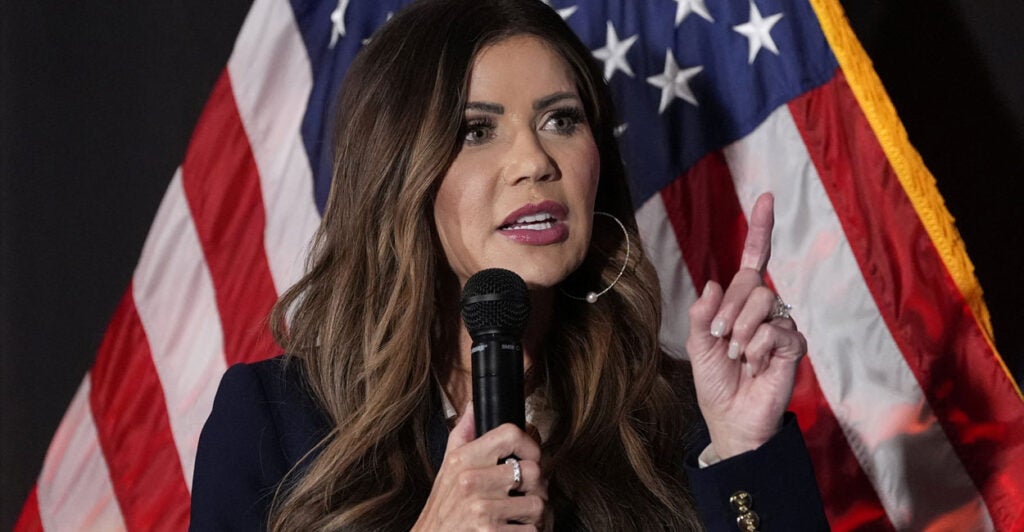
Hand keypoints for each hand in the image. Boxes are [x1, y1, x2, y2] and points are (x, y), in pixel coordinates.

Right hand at [412, 403, 547, 530]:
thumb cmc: (443, 509)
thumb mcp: (447, 468)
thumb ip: (463, 435)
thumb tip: (473, 405)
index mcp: (463, 460)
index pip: (510, 434)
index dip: (529, 445)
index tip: (530, 457)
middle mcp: (471, 482)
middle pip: (533, 471)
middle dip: (536, 487)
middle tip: (526, 494)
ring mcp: (482, 510)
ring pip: (537, 503)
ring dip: (534, 515)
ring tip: (519, 516)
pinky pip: (531, 531)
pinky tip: (512, 531)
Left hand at [685, 193, 806, 459]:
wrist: (731, 418)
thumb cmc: (716, 381)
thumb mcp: (698, 345)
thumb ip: (702, 314)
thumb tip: (713, 282)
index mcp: (739, 303)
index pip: (754, 261)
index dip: (761, 230)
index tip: (766, 197)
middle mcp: (764, 309)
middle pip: (752, 283)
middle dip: (729, 311)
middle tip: (722, 339)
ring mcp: (781, 326)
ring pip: (764, 303)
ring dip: (742, 332)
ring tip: (740, 357)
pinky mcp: (794, 346)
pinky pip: (777, 330)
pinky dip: (759, 349)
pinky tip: (757, 365)